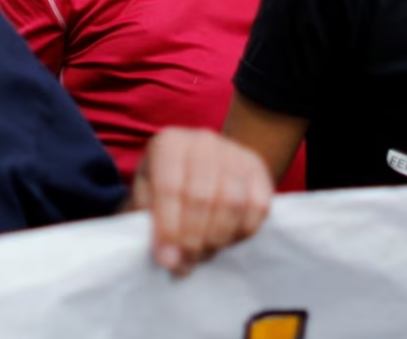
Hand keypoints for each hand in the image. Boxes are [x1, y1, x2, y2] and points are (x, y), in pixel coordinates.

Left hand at [127, 127, 272, 276]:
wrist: (204, 164)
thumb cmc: (168, 185)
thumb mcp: (147, 196)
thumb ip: (151, 225)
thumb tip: (169, 259)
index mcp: (169, 144)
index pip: (170, 188)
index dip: (169, 228)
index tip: (166, 260)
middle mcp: (203, 142)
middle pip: (202, 198)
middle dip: (193, 240)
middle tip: (185, 263)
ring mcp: (234, 154)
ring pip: (231, 203)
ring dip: (217, 239)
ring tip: (202, 254)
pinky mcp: (258, 170)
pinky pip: (257, 208)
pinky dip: (241, 232)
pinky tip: (225, 240)